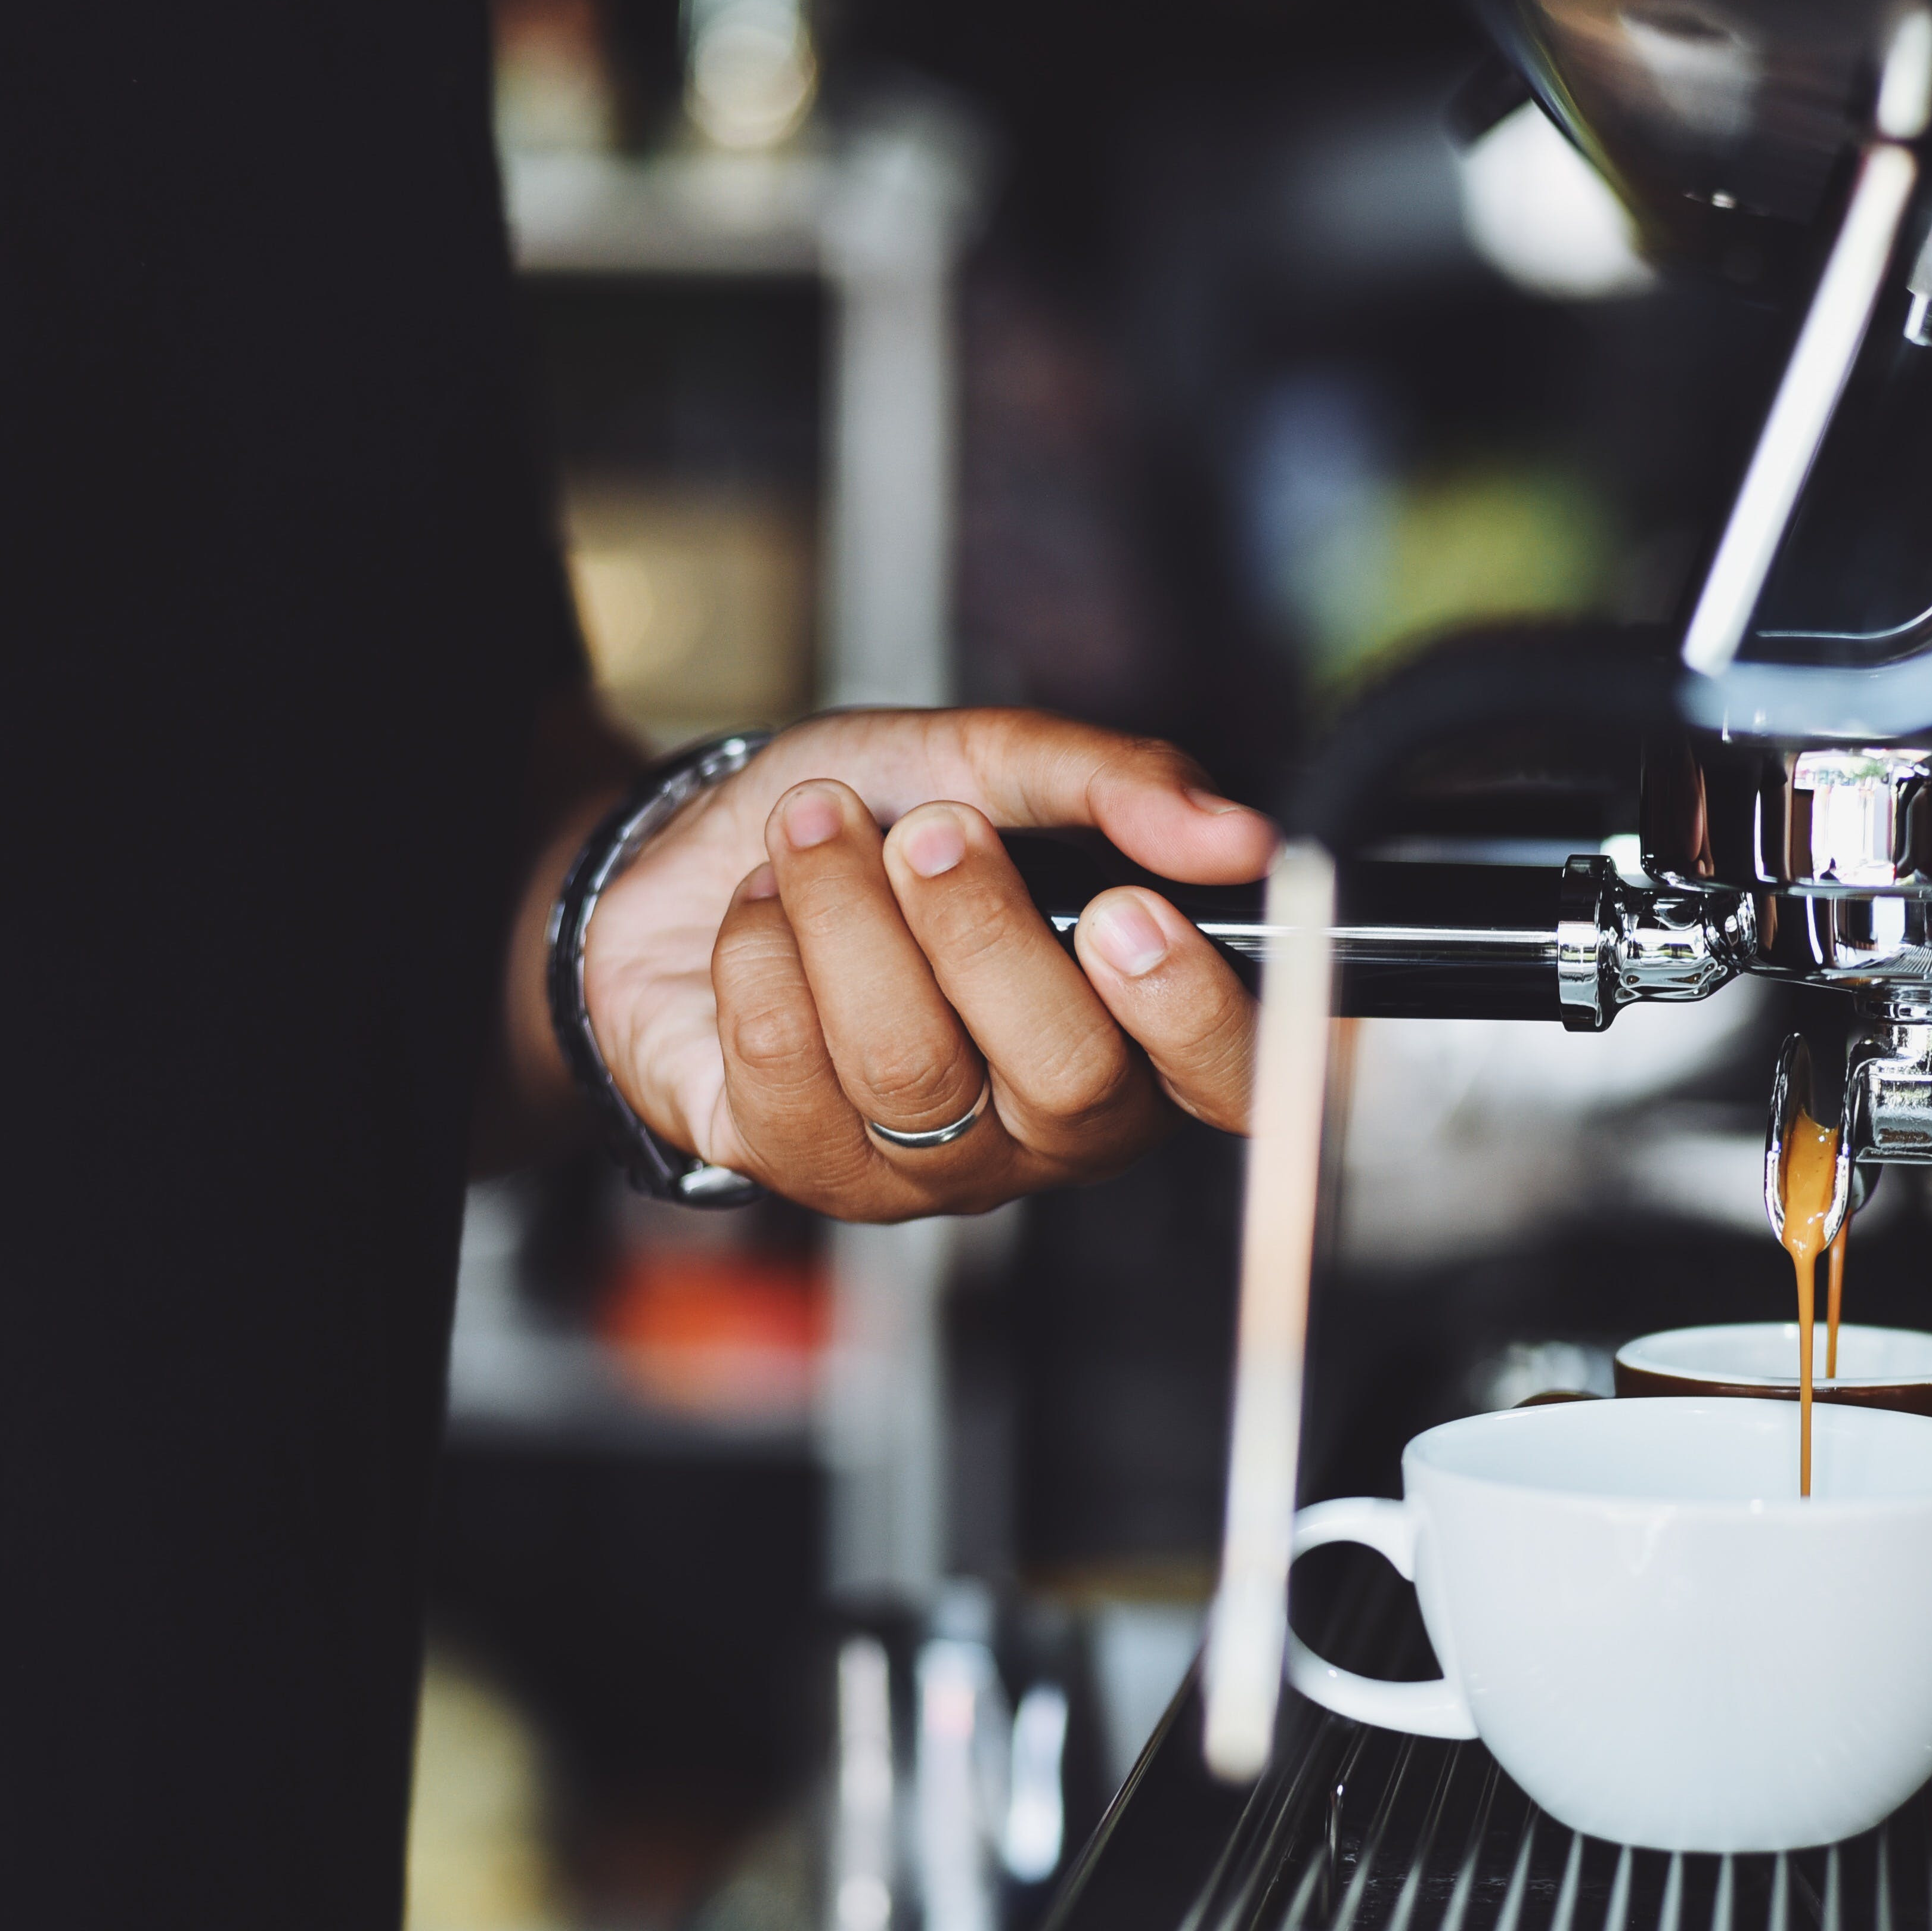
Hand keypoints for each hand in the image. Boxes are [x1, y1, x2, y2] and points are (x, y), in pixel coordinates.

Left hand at [581, 709, 1274, 1220]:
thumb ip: (1117, 786)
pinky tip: (759, 908)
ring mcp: (933, 1165)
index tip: (1126, 908)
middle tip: (929, 829)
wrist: (695, 854)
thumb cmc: (870, 819)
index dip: (1192, 1014)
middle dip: (985, 932)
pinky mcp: (805, 1168)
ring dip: (847, 913)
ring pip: (911, 1066)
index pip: (1231, 1085)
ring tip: (814, 829)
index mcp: (1139, 1035)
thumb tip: (1236, 833)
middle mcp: (1052, 1126)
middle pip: (1070, 1079)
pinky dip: (761, 946)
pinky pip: (788, 1061)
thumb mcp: (995, 761)